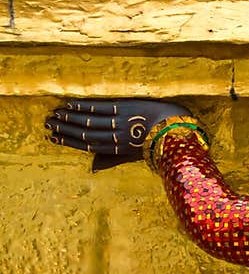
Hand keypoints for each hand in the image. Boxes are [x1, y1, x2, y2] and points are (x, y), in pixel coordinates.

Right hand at [45, 98, 190, 169]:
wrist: (175, 128)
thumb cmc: (155, 142)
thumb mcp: (133, 156)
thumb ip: (111, 160)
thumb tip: (92, 169)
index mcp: (116, 150)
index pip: (87, 145)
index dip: (68, 141)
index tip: (53, 137)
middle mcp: (115, 137)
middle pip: (84, 133)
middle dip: (64, 128)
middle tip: (48, 123)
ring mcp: (119, 122)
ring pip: (89, 120)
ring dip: (70, 116)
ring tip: (55, 113)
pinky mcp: (125, 108)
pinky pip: (101, 107)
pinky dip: (85, 106)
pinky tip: (72, 104)